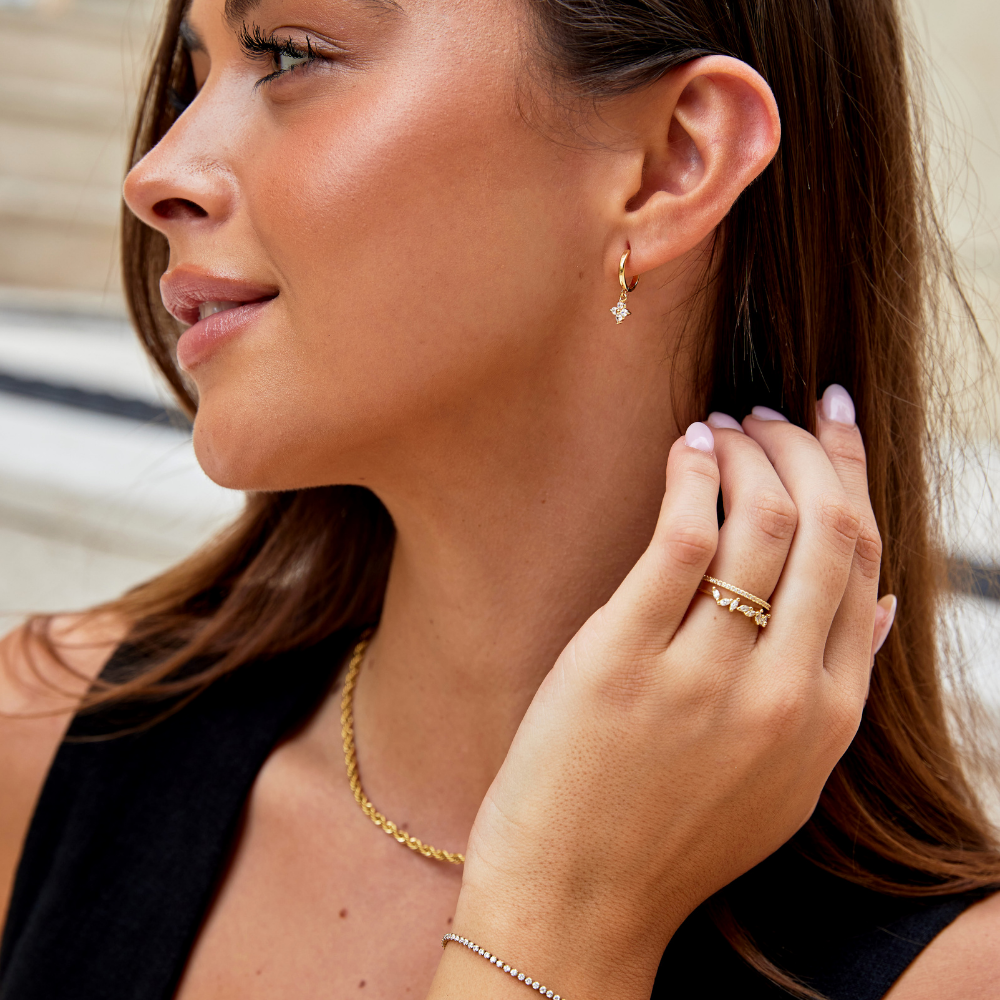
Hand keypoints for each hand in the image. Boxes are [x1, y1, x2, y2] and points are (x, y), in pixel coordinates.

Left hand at [432, 387, 888, 999]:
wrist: (576, 901)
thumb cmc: (670, 833)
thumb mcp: (783, 781)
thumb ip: (835, 690)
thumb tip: (885, 603)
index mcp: (827, 717)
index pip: (866, 564)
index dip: (852, 479)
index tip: (831, 429)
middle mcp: (782, 691)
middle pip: (826, 528)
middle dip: (807, 448)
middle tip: (773, 414)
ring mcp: (705, 674)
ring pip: (762, 520)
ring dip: (748, 450)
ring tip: (723, 424)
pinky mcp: (624, 657)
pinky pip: (683, 537)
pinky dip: (692, 474)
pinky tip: (685, 448)